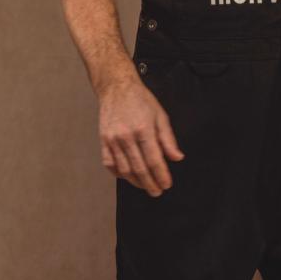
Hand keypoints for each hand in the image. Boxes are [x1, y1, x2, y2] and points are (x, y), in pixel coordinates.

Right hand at [98, 77, 184, 195]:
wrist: (117, 88)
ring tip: (145, 186)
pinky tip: (127, 177)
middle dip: (150, 183)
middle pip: (139, 168)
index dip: (161, 175)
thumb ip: (168, 139)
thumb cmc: (140, 100)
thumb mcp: (160, 115)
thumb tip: (177, 158)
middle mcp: (127, 137)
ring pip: (124, 169)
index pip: (154, 160)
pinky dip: (118, 173)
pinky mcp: (104, 141)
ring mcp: (113, 140)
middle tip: (157, 191)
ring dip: (135, 182)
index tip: (167, 185)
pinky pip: (110, 163)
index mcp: (143, 129)